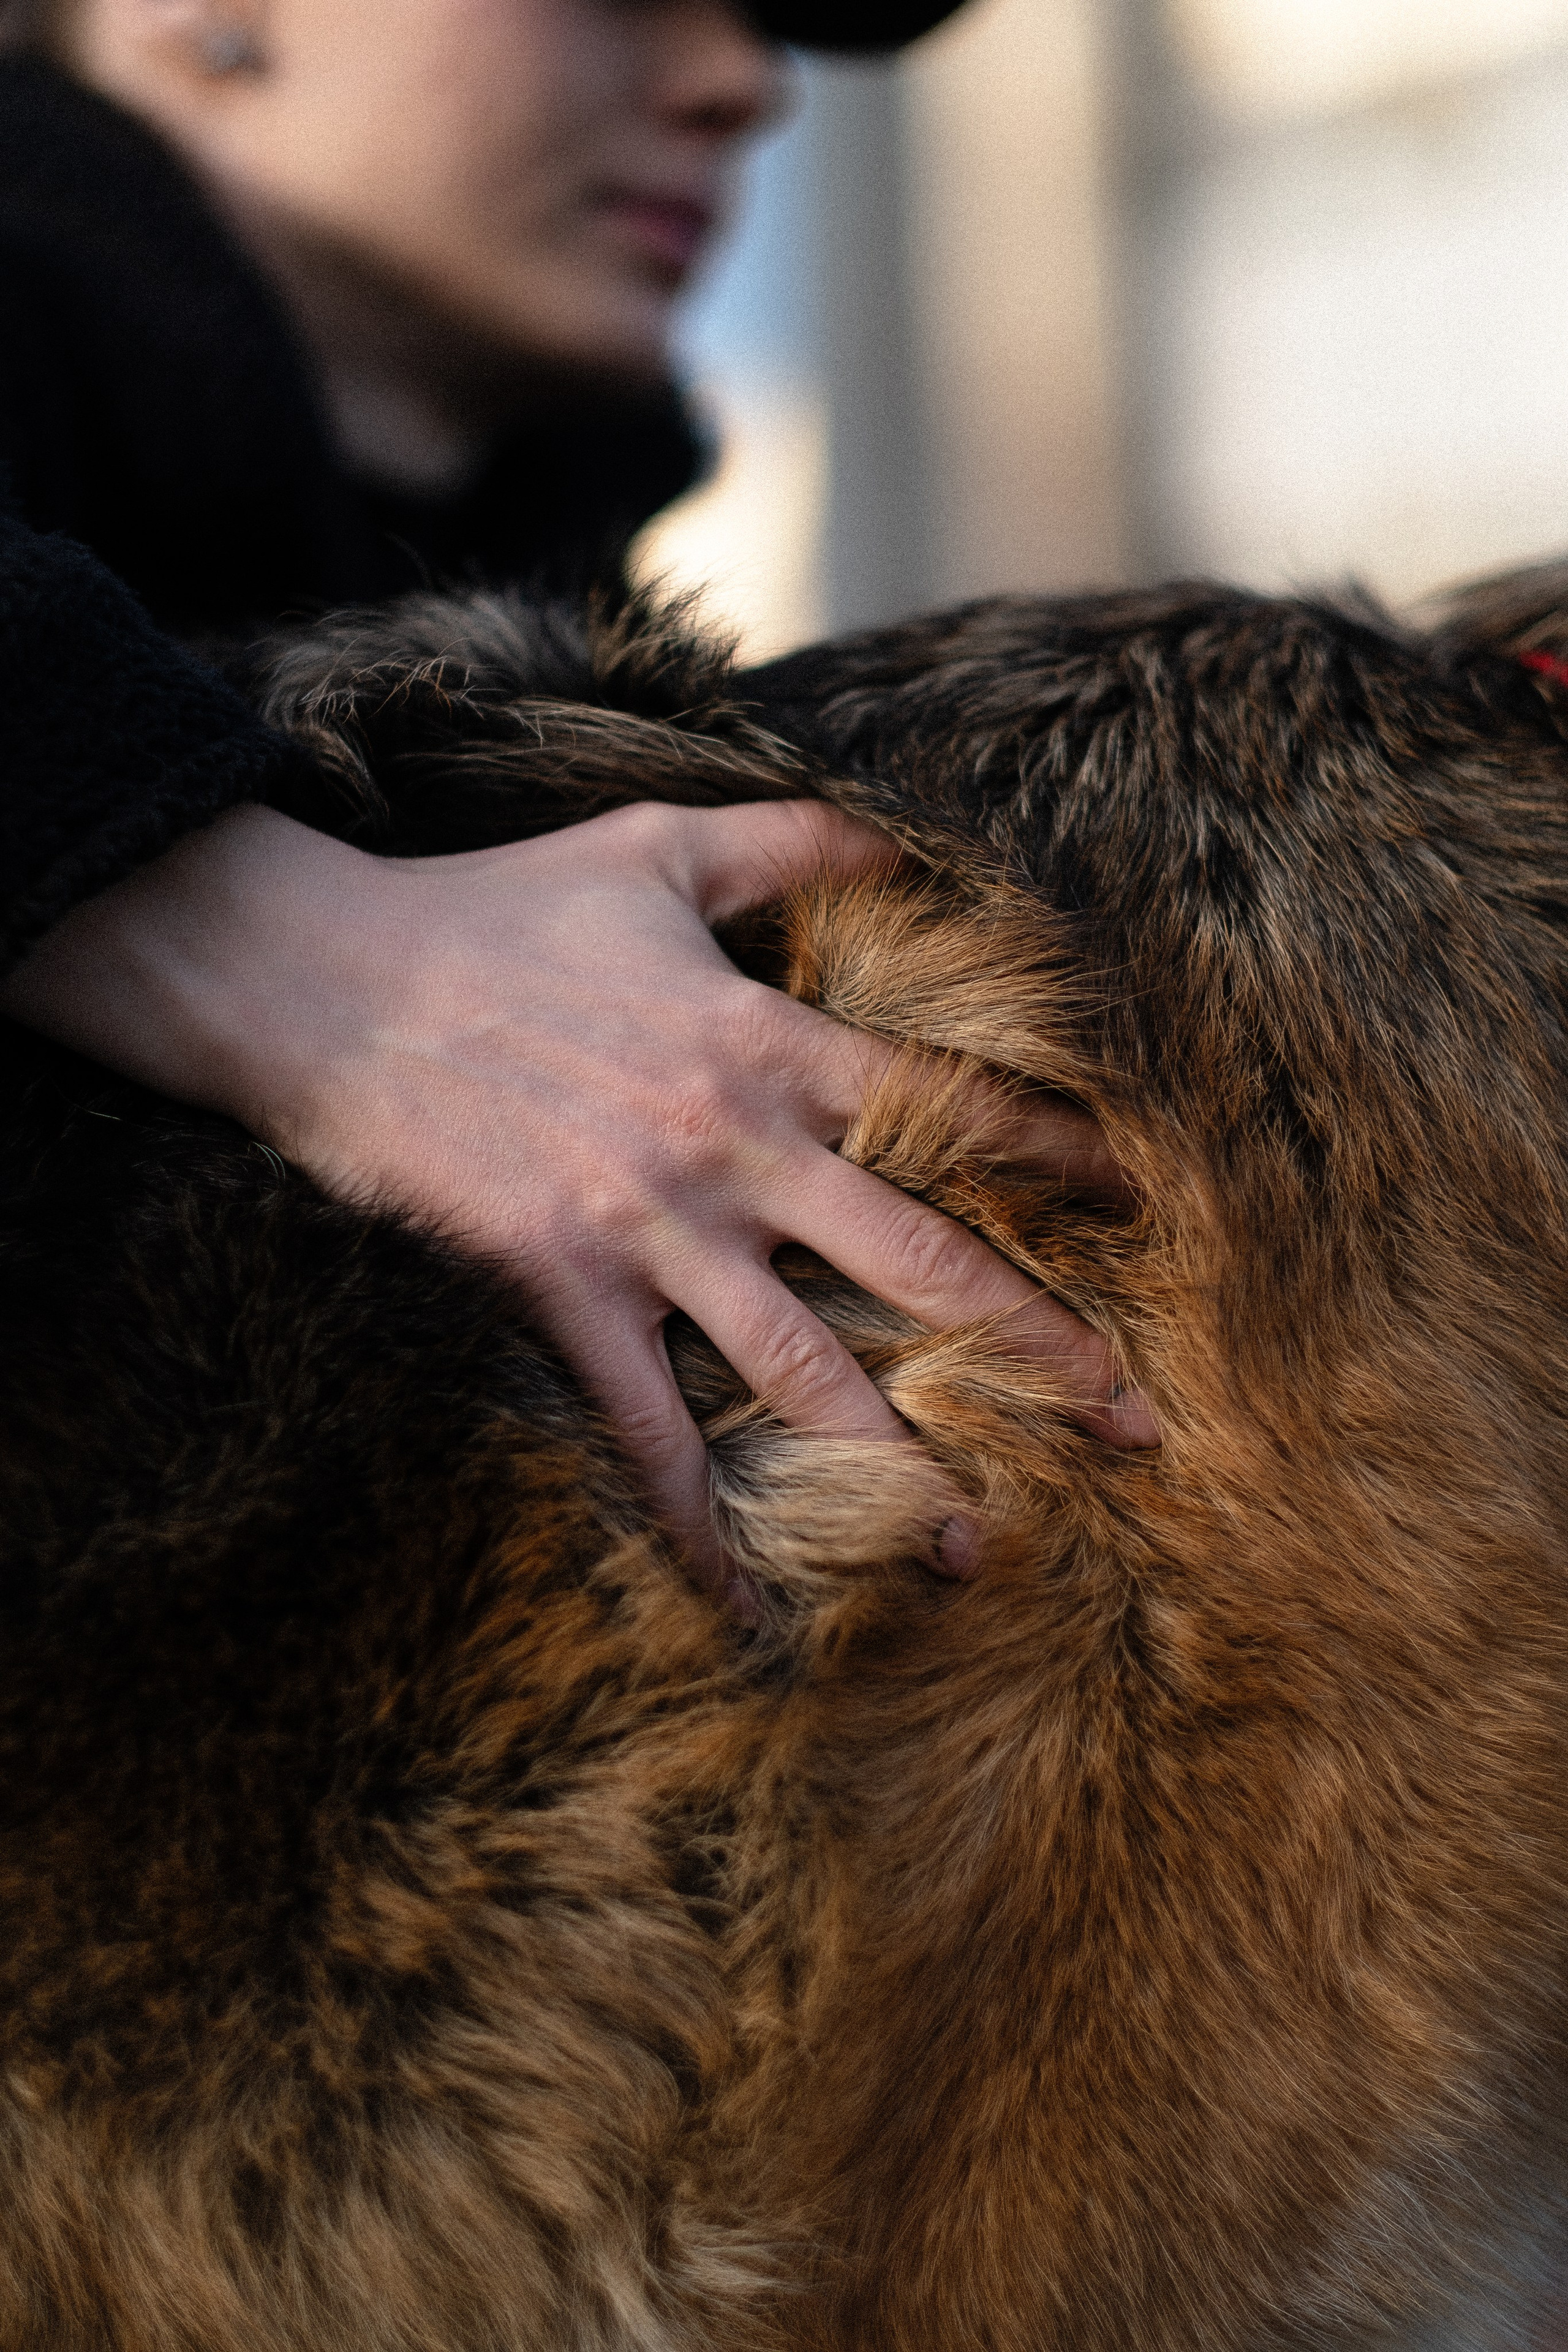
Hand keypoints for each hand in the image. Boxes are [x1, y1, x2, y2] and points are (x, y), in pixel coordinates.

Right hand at [0, 799, 1156, 1583]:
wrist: (326, 984)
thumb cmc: (496, 910)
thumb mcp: (655, 848)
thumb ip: (791, 841)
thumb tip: (895, 824)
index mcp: (766, 1044)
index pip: (949, 1106)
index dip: (1056, 1153)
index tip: (1137, 1204)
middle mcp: (732, 1151)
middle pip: (923, 1264)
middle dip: (1041, 1347)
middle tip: (1138, 1423)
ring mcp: (648, 1233)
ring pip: (807, 1372)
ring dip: (901, 1465)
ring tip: (981, 1546)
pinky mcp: (562, 1296)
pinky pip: (646, 1435)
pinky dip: (700, 1528)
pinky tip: (751, 1608)